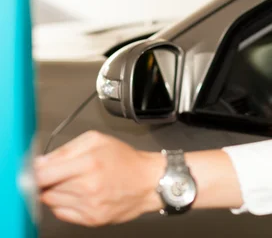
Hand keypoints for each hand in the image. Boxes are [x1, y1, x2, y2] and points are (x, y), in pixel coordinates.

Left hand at [34, 130, 163, 226]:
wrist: (149, 182)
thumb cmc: (126, 160)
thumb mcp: (98, 141)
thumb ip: (67, 149)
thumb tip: (42, 162)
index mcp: (89, 163)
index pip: (44, 174)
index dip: (35, 173)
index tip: (35, 170)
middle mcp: (89, 187)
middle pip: (46, 189)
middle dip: (48, 180)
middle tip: (61, 174)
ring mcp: (90, 206)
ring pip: (52, 202)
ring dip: (56, 192)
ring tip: (74, 183)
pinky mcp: (92, 219)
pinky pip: (62, 214)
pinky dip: (65, 205)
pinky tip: (79, 195)